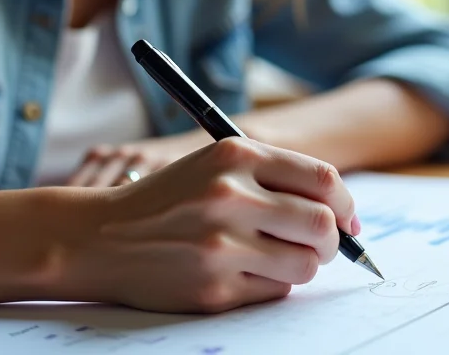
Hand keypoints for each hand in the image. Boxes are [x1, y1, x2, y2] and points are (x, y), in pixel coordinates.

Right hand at [57, 137, 360, 312]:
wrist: (100, 237)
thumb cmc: (170, 199)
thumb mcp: (216, 164)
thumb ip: (276, 177)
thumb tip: (343, 215)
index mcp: (235, 156)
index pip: (324, 180)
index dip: (346, 204)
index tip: (347, 220)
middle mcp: (229, 196)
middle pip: (322, 226)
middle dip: (332, 241)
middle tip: (320, 245)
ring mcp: (221, 246)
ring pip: (305, 265)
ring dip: (303, 265)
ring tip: (277, 258)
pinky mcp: (213, 288)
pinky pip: (274, 292)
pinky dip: (270, 284)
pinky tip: (242, 272)